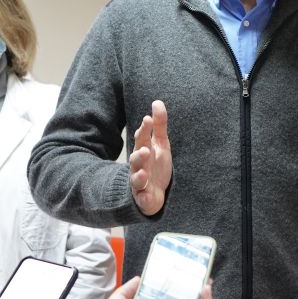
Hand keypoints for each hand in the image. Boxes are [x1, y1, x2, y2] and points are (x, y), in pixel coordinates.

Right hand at [129, 100, 172, 215]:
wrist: (154, 192)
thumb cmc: (156, 164)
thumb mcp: (161, 144)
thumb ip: (159, 124)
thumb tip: (157, 102)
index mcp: (144, 150)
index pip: (142, 138)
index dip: (144, 130)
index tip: (148, 119)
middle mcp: (140, 165)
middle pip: (136, 158)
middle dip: (139, 153)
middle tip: (145, 148)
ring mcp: (140, 180)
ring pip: (136, 177)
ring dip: (139, 173)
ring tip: (144, 169)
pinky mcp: (143, 196)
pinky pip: (141, 196)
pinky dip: (143, 194)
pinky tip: (145, 190)